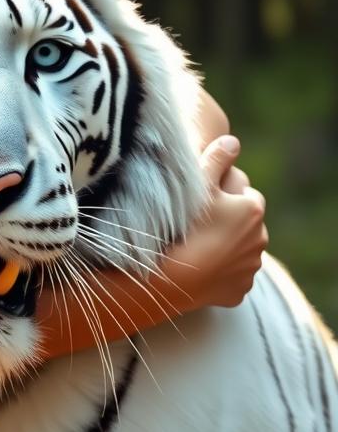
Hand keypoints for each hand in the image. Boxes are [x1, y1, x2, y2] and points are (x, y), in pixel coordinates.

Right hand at [165, 135, 267, 310]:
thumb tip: (233, 141)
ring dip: (225, 245)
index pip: (243, 191)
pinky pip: (231, 276)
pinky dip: (220, 271)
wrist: (172, 277)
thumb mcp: (198, 183)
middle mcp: (260, 238)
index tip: (203, 197)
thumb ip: (216, 157)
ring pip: (239, 249)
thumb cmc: (184, 224)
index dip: (223, 192)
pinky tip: (198, 265)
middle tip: (198, 220)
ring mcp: (250, 267)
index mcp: (252, 209)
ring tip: (195, 243)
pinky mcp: (239, 291)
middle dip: (228, 219)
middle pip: (243, 222)